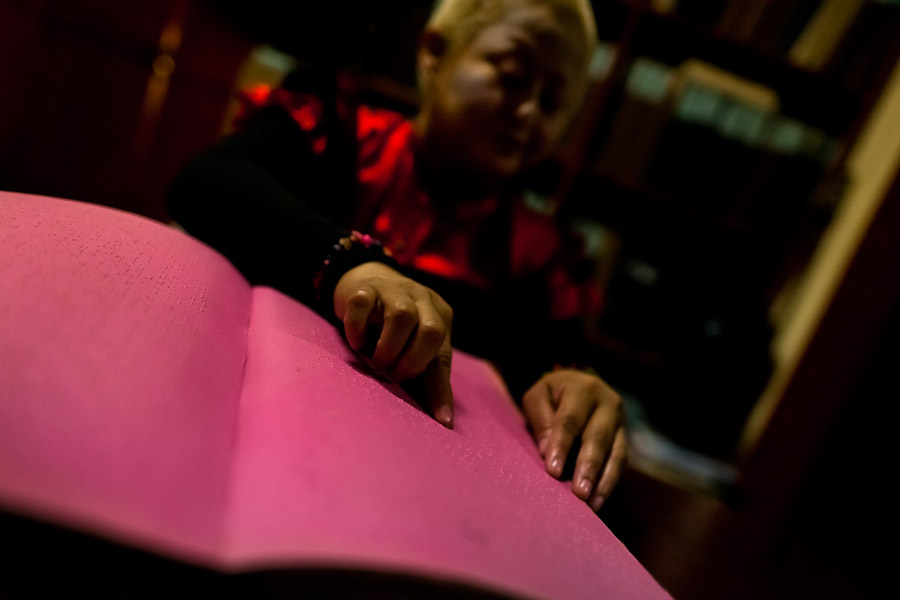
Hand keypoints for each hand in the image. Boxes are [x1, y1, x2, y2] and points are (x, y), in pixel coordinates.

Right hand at [333, 261, 453, 427]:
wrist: (362, 281)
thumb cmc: (391, 326)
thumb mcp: (413, 347)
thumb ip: (426, 376)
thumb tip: (442, 422)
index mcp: (441, 316)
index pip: (444, 356)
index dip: (440, 390)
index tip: (440, 421)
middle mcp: (423, 299)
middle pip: (431, 331)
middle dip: (412, 362)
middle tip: (393, 374)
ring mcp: (394, 289)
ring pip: (402, 315)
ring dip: (388, 347)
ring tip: (376, 362)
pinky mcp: (365, 287)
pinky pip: (363, 304)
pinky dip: (357, 328)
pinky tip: (356, 343)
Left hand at [522, 369, 625, 511]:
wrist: (576, 386)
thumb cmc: (551, 395)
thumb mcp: (538, 396)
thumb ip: (540, 418)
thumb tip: (547, 451)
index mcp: (583, 389)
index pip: (571, 420)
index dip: (562, 445)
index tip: (552, 470)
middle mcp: (608, 403)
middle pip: (599, 437)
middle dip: (588, 466)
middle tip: (579, 493)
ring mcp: (620, 422)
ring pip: (616, 453)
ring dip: (604, 481)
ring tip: (591, 504)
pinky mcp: (624, 439)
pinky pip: (621, 462)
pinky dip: (609, 483)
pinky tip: (597, 501)